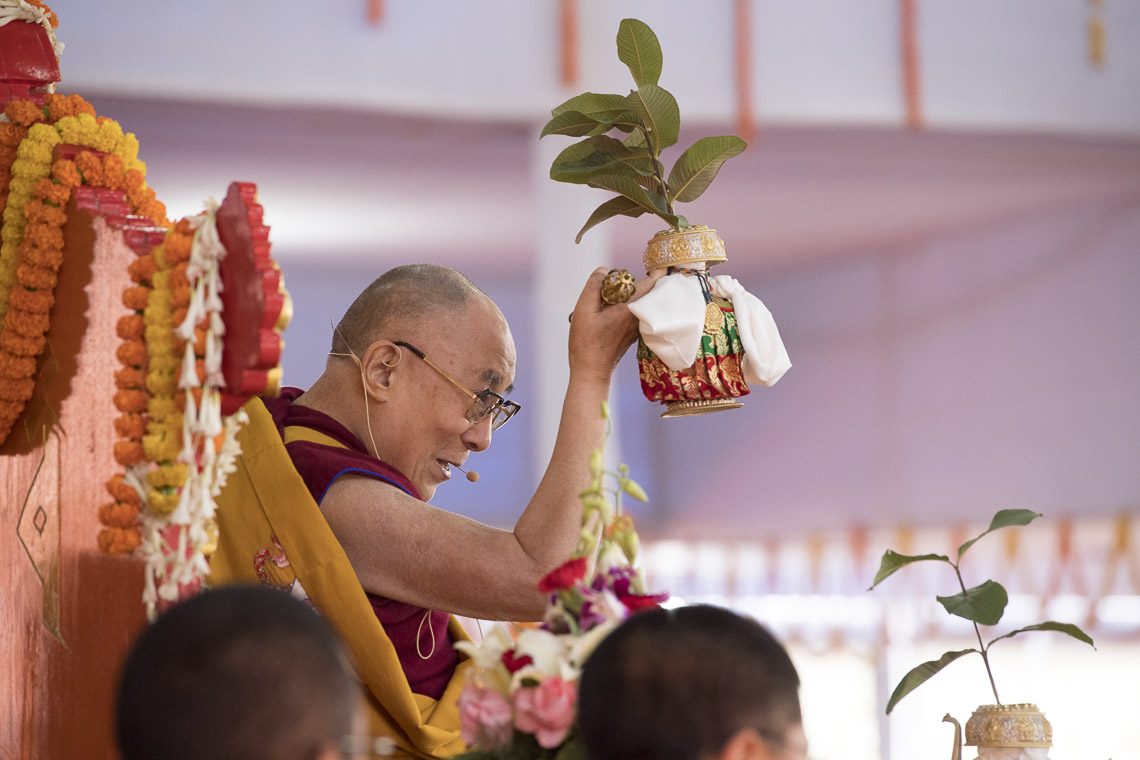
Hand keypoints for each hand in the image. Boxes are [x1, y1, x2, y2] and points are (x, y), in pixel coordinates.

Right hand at [567, 267, 661, 382]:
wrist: (591, 372)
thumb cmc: (586, 343)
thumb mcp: (583, 309)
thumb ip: (594, 285)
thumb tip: (605, 271)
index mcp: (630, 309)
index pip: (652, 284)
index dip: (659, 270)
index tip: (660, 261)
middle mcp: (639, 318)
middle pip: (649, 292)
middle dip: (643, 280)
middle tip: (630, 273)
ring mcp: (637, 327)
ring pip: (642, 303)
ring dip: (634, 293)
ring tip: (615, 289)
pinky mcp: (632, 333)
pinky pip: (636, 312)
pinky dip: (630, 305)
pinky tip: (612, 306)